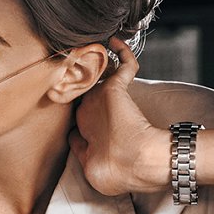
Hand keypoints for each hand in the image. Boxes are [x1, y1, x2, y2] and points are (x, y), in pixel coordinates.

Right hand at [69, 38, 170, 194]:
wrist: (137, 162)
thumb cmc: (119, 173)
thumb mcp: (95, 172)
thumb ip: (87, 157)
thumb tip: (83, 145)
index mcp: (80, 135)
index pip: (76, 118)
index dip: (82, 113)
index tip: (91, 113)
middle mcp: (84, 115)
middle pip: (81, 94)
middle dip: (82, 86)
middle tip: (86, 79)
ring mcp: (98, 101)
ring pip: (94, 76)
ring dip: (95, 66)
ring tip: (95, 57)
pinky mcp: (115, 90)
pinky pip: (122, 66)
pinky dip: (122, 52)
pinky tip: (117, 41)